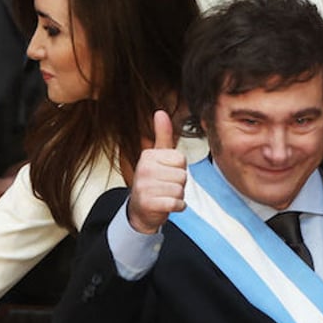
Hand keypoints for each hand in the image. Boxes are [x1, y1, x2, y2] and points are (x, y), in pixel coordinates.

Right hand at [126, 110, 185, 233]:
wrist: (140, 210)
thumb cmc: (152, 182)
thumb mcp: (157, 157)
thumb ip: (162, 135)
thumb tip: (161, 112)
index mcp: (148, 155)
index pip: (181, 160)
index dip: (179, 169)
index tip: (166, 174)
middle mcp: (144, 169)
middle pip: (182, 176)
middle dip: (178, 184)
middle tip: (165, 187)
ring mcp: (145, 186)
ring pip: (180, 190)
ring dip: (177, 196)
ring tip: (164, 196)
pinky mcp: (149, 203)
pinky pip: (177, 203)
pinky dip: (177, 207)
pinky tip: (167, 206)